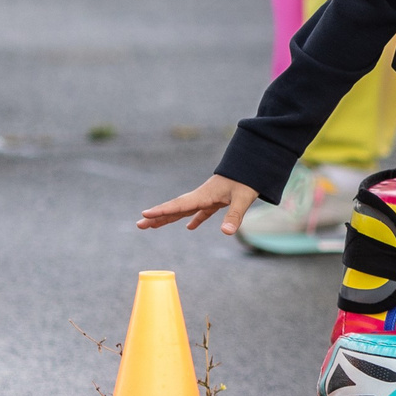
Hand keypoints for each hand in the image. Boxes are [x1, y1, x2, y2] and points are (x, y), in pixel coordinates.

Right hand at [139, 174, 259, 235]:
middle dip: (157, 216)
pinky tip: (190, 227)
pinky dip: (195, 219)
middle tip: (139, 225)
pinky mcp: (217, 199)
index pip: (179, 205)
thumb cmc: (248, 179)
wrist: (255, 163)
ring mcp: (208, 197)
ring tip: (153, 226)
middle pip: (175, 208)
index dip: (162, 211)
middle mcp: (202, 196)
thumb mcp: (243, 198)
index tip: (145, 215)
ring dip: (169, 218)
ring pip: (184, 210)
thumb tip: (226, 233)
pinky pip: (201, 211)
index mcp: (204, 195)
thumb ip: (234, 215)